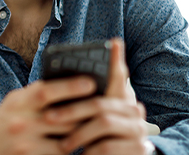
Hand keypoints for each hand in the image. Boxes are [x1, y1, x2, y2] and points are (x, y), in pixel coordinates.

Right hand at [0, 75, 97, 154]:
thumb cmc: (7, 124)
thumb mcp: (15, 104)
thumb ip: (37, 95)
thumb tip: (72, 82)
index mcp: (17, 103)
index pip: (45, 91)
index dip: (69, 86)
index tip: (91, 83)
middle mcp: (20, 123)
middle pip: (63, 117)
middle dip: (84, 113)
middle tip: (104, 107)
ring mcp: (26, 144)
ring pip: (66, 138)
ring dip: (81, 133)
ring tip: (95, 126)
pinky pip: (61, 154)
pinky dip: (71, 149)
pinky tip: (79, 144)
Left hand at [44, 38, 153, 154]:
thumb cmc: (97, 134)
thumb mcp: (93, 111)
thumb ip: (94, 87)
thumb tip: (113, 44)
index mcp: (125, 98)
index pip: (117, 76)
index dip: (110, 62)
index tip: (101, 52)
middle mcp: (136, 112)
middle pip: (100, 103)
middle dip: (71, 111)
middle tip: (49, 117)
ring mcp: (139, 131)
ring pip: (103, 123)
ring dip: (79, 134)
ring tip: (62, 143)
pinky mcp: (138, 150)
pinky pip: (107, 147)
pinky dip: (90, 151)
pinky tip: (81, 154)